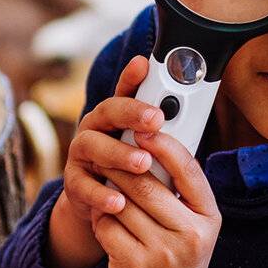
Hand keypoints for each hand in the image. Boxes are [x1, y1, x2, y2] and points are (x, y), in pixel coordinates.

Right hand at [48, 56, 166, 267]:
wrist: (102, 203)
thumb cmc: (133, 169)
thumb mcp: (149, 149)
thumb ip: (163, 133)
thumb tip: (193, 116)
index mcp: (114, 115)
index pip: (123, 90)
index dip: (132, 76)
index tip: (145, 65)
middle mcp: (94, 128)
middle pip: (107, 111)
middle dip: (132, 112)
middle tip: (156, 119)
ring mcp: (80, 154)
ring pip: (92, 146)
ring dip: (118, 153)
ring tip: (143, 163)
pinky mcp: (74, 183)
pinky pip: (82, 186)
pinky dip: (100, 194)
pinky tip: (119, 202)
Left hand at [93, 126, 220, 267]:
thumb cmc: (178, 259)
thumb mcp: (193, 227)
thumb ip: (180, 192)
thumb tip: (153, 144)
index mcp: (208, 218)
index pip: (187, 170)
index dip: (164, 145)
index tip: (143, 130)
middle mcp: (190, 235)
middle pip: (148, 184)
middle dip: (124, 165)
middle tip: (109, 154)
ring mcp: (162, 252)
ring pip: (123, 202)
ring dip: (109, 191)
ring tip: (106, 187)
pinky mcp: (133, 264)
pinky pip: (107, 225)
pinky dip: (101, 217)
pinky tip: (105, 218)